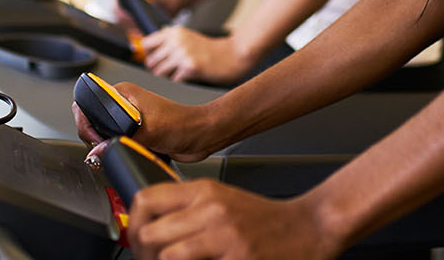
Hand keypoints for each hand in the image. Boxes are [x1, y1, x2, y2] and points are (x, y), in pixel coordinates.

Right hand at [72, 79, 220, 161]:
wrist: (200, 135)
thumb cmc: (182, 124)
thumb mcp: (149, 131)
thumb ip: (121, 139)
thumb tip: (99, 148)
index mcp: (123, 92)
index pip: (87, 103)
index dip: (86, 122)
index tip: (95, 138)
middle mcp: (123, 102)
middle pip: (92, 121)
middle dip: (95, 138)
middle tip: (106, 147)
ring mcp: (128, 117)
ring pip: (103, 134)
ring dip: (108, 145)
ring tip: (121, 148)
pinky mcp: (134, 131)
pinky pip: (116, 142)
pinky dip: (119, 149)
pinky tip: (129, 151)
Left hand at [129, 182, 340, 259]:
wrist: (310, 228)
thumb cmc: (266, 220)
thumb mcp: (224, 200)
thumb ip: (189, 208)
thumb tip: (150, 226)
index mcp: (205, 191)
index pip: (145, 199)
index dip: (134, 224)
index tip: (138, 239)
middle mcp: (211, 210)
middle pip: (149, 234)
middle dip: (145, 255)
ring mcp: (224, 236)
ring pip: (167, 256)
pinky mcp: (237, 259)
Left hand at [143, 27, 255, 84]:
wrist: (234, 54)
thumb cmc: (210, 50)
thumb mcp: (187, 38)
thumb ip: (168, 42)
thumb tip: (143, 50)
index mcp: (174, 32)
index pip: (146, 44)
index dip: (149, 55)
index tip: (158, 61)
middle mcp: (176, 40)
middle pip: (150, 62)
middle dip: (158, 70)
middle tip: (172, 72)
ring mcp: (183, 54)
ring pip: (159, 73)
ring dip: (168, 78)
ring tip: (181, 75)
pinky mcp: (190, 67)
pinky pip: (173, 81)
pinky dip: (180, 83)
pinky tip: (190, 78)